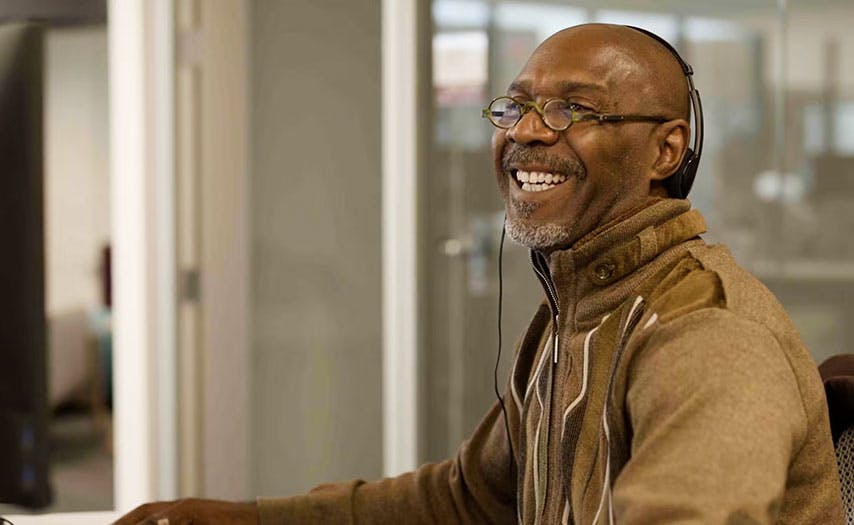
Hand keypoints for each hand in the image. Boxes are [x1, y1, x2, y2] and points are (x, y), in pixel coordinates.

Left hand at [113, 498, 257, 524]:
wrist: (255, 520)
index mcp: (179, 510)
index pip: (144, 513)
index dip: (125, 521)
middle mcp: (181, 505)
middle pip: (144, 510)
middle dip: (123, 522)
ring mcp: (189, 507)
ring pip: (155, 514)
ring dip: (137, 523)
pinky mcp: (199, 511)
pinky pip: (174, 516)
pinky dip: (160, 522)